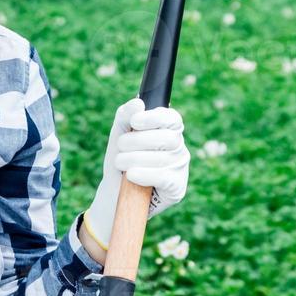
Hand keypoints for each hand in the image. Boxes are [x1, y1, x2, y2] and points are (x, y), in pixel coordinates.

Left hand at [83, 95, 189, 250]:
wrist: (114, 192)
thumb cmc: (121, 159)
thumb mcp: (119, 134)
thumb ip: (126, 115)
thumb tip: (138, 103)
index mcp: (169, 131)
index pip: (172, 119)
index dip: (155, 118)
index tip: (135, 122)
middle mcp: (179, 148)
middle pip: (167, 138)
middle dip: (138, 141)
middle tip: (120, 147)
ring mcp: (181, 168)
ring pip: (163, 158)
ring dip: (134, 159)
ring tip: (120, 163)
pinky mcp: (178, 188)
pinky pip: (164, 177)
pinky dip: (144, 175)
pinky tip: (131, 176)